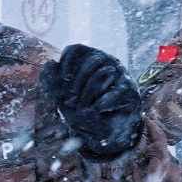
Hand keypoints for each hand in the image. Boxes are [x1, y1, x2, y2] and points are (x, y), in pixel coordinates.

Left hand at [45, 44, 145, 159]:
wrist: (102, 132)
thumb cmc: (81, 109)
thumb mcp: (61, 96)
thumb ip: (52, 80)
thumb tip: (50, 63)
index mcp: (89, 59)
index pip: (77, 49)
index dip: (67, 63)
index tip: (63, 81)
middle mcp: (107, 62)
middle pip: (91, 60)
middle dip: (77, 83)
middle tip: (70, 102)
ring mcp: (121, 76)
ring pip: (104, 73)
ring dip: (87, 95)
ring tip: (81, 109)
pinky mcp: (130, 92)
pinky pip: (114, 92)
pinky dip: (99, 105)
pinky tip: (93, 112)